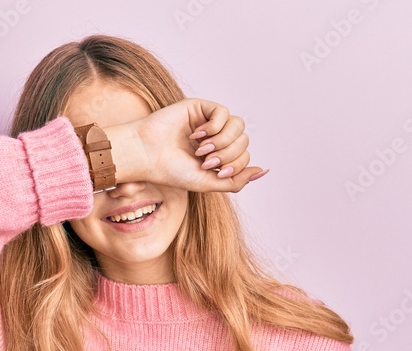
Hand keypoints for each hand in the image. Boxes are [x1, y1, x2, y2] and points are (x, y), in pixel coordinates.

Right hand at [110, 98, 267, 191]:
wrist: (148, 156)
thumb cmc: (172, 171)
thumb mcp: (208, 183)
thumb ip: (236, 180)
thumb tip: (263, 171)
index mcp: (218, 155)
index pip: (244, 156)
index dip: (234, 165)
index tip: (212, 171)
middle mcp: (216, 138)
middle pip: (244, 141)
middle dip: (227, 154)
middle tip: (205, 160)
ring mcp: (208, 122)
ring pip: (238, 125)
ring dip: (223, 141)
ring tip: (202, 148)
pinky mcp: (200, 108)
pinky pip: (223, 112)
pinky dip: (215, 126)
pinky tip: (197, 135)